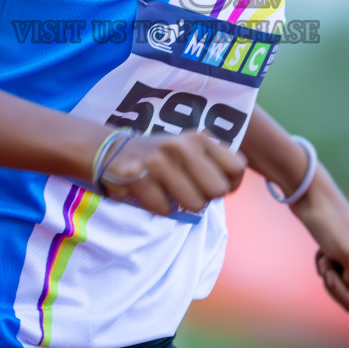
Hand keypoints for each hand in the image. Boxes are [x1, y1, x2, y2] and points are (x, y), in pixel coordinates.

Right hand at [100, 131, 246, 215]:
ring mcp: (161, 161)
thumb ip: (213, 161)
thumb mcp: (189, 148)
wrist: (110, 151)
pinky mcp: (141, 178)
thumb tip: (230, 185)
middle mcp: (183, 146)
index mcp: (199, 138)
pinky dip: (159, 207)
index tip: (213, 185)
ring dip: (182, 205)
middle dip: (206, 197)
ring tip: (169, 191)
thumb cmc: (159, 156)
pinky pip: (166, 210)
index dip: (231, 184)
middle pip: (219, 190)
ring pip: (196, 204)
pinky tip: (151, 193)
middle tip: (189, 190)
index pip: (238, 167)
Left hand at [290, 167, 348, 313]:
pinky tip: (321, 253)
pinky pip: (334, 276)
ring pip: (343, 288)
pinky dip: (324, 267)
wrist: (311, 197)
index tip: (330, 276)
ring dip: (328, 276)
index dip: (344, 296)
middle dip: (335, 286)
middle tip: (326, 266)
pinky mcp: (343, 254)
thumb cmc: (330, 222)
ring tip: (324, 256)